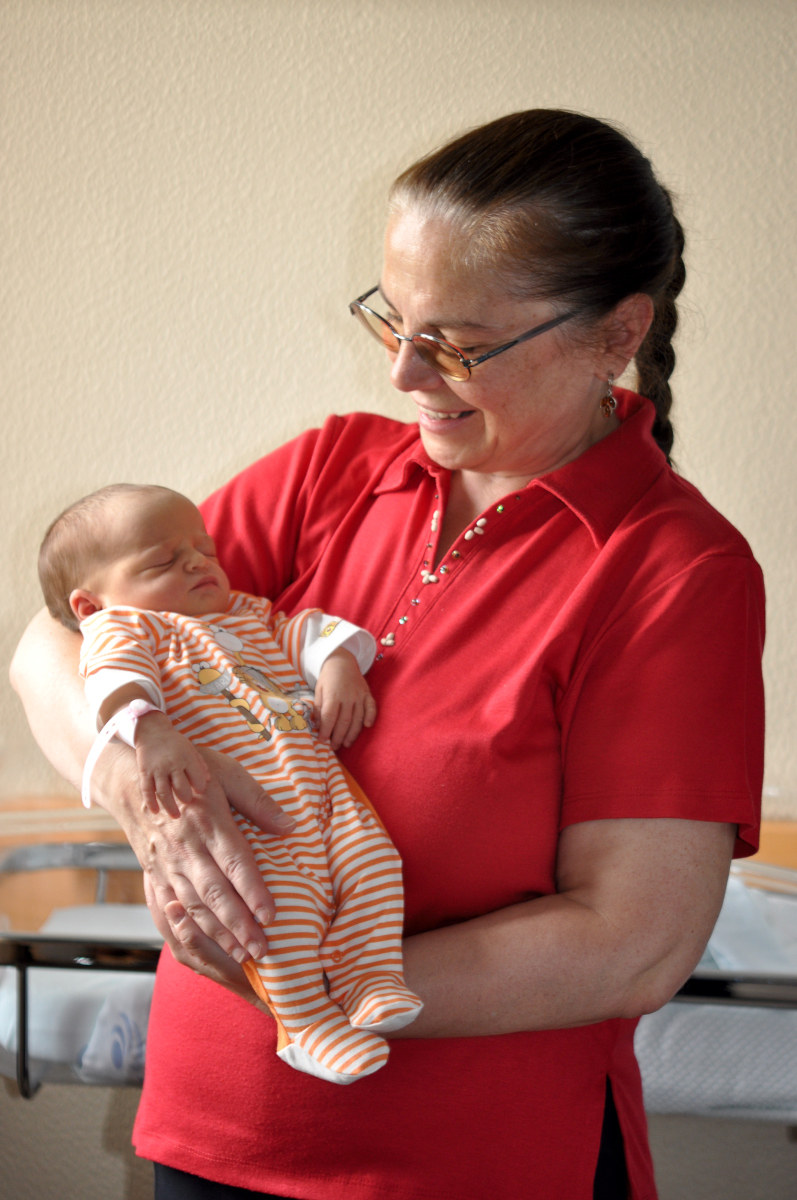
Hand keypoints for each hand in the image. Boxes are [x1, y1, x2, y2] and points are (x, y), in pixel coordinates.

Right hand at [90, 741, 295, 971]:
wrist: (130, 779)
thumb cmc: (186, 771)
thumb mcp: (225, 772)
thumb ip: (257, 800)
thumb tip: (289, 825)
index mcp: (207, 821)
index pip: (234, 862)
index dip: (252, 891)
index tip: (270, 915)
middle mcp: (186, 848)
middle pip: (214, 893)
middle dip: (238, 925)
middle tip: (262, 950)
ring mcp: (167, 865)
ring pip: (193, 907)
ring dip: (218, 935)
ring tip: (243, 957)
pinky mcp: (155, 876)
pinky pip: (172, 909)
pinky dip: (190, 932)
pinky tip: (208, 947)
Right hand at [134, 711, 210, 816]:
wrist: (152, 731)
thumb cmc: (175, 743)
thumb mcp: (190, 749)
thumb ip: (200, 765)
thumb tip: (208, 781)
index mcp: (186, 758)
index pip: (197, 778)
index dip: (200, 787)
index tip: (199, 793)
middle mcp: (172, 764)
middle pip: (181, 788)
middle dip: (186, 798)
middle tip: (187, 803)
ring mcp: (157, 769)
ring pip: (164, 792)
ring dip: (170, 807)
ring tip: (176, 816)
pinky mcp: (144, 772)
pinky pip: (147, 790)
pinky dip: (151, 802)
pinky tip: (155, 812)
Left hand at [314, 648, 376, 748]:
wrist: (342, 660)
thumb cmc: (328, 678)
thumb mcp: (318, 690)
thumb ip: (318, 707)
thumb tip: (316, 725)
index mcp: (332, 695)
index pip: (329, 716)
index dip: (325, 730)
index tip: (322, 740)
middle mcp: (347, 696)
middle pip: (344, 721)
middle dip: (338, 736)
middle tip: (334, 747)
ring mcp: (359, 695)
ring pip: (358, 718)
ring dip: (352, 733)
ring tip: (346, 743)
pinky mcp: (367, 694)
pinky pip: (371, 707)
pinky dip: (370, 717)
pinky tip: (367, 727)